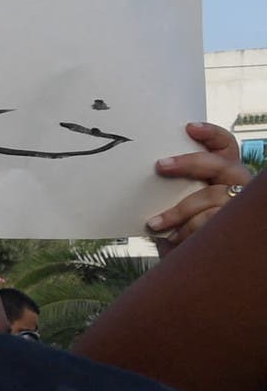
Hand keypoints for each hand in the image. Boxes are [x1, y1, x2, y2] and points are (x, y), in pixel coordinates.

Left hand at [146, 121, 252, 252]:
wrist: (195, 262)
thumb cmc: (183, 227)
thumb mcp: (178, 202)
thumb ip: (175, 184)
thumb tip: (153, 169)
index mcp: (225, 171)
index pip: (224, 145)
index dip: (211, 133)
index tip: (189, 128)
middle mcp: (238, 183)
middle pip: (218, 165)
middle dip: (189, 163)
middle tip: (160, 165)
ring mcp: (238, 204)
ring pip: (210, 197)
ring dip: (179, 210)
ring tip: (155, 223)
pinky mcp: (235, 226)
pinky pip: (209, 222)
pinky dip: (187, 229)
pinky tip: (171, 238)